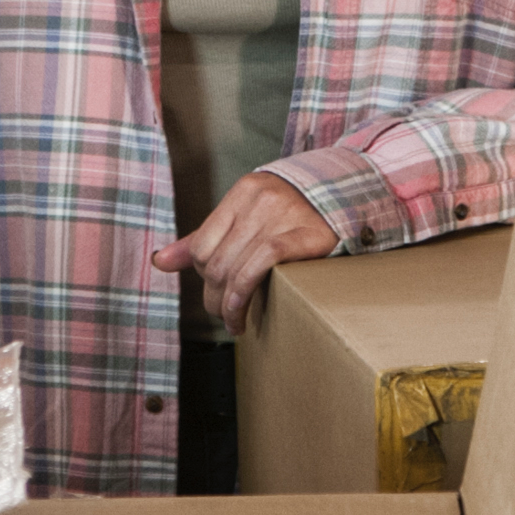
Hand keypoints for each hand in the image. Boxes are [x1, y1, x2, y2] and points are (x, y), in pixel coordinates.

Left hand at [154, 170, 340, 329]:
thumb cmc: (297, 214)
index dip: (202, 276)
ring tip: (235, 322)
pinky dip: (245, 294)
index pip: (201, 245)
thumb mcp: (249, 217)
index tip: (216, 293)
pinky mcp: (307, 234)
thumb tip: (160, 261)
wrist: (354, 200)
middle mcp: (261, 199)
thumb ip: (205, 238)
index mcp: (243, 192)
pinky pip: (262, 264)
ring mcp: (284, 214)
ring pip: (234, 268)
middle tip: (225, 316)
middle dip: (213, 298)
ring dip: (228, 306)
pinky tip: (246, 314)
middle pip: (215, 262)